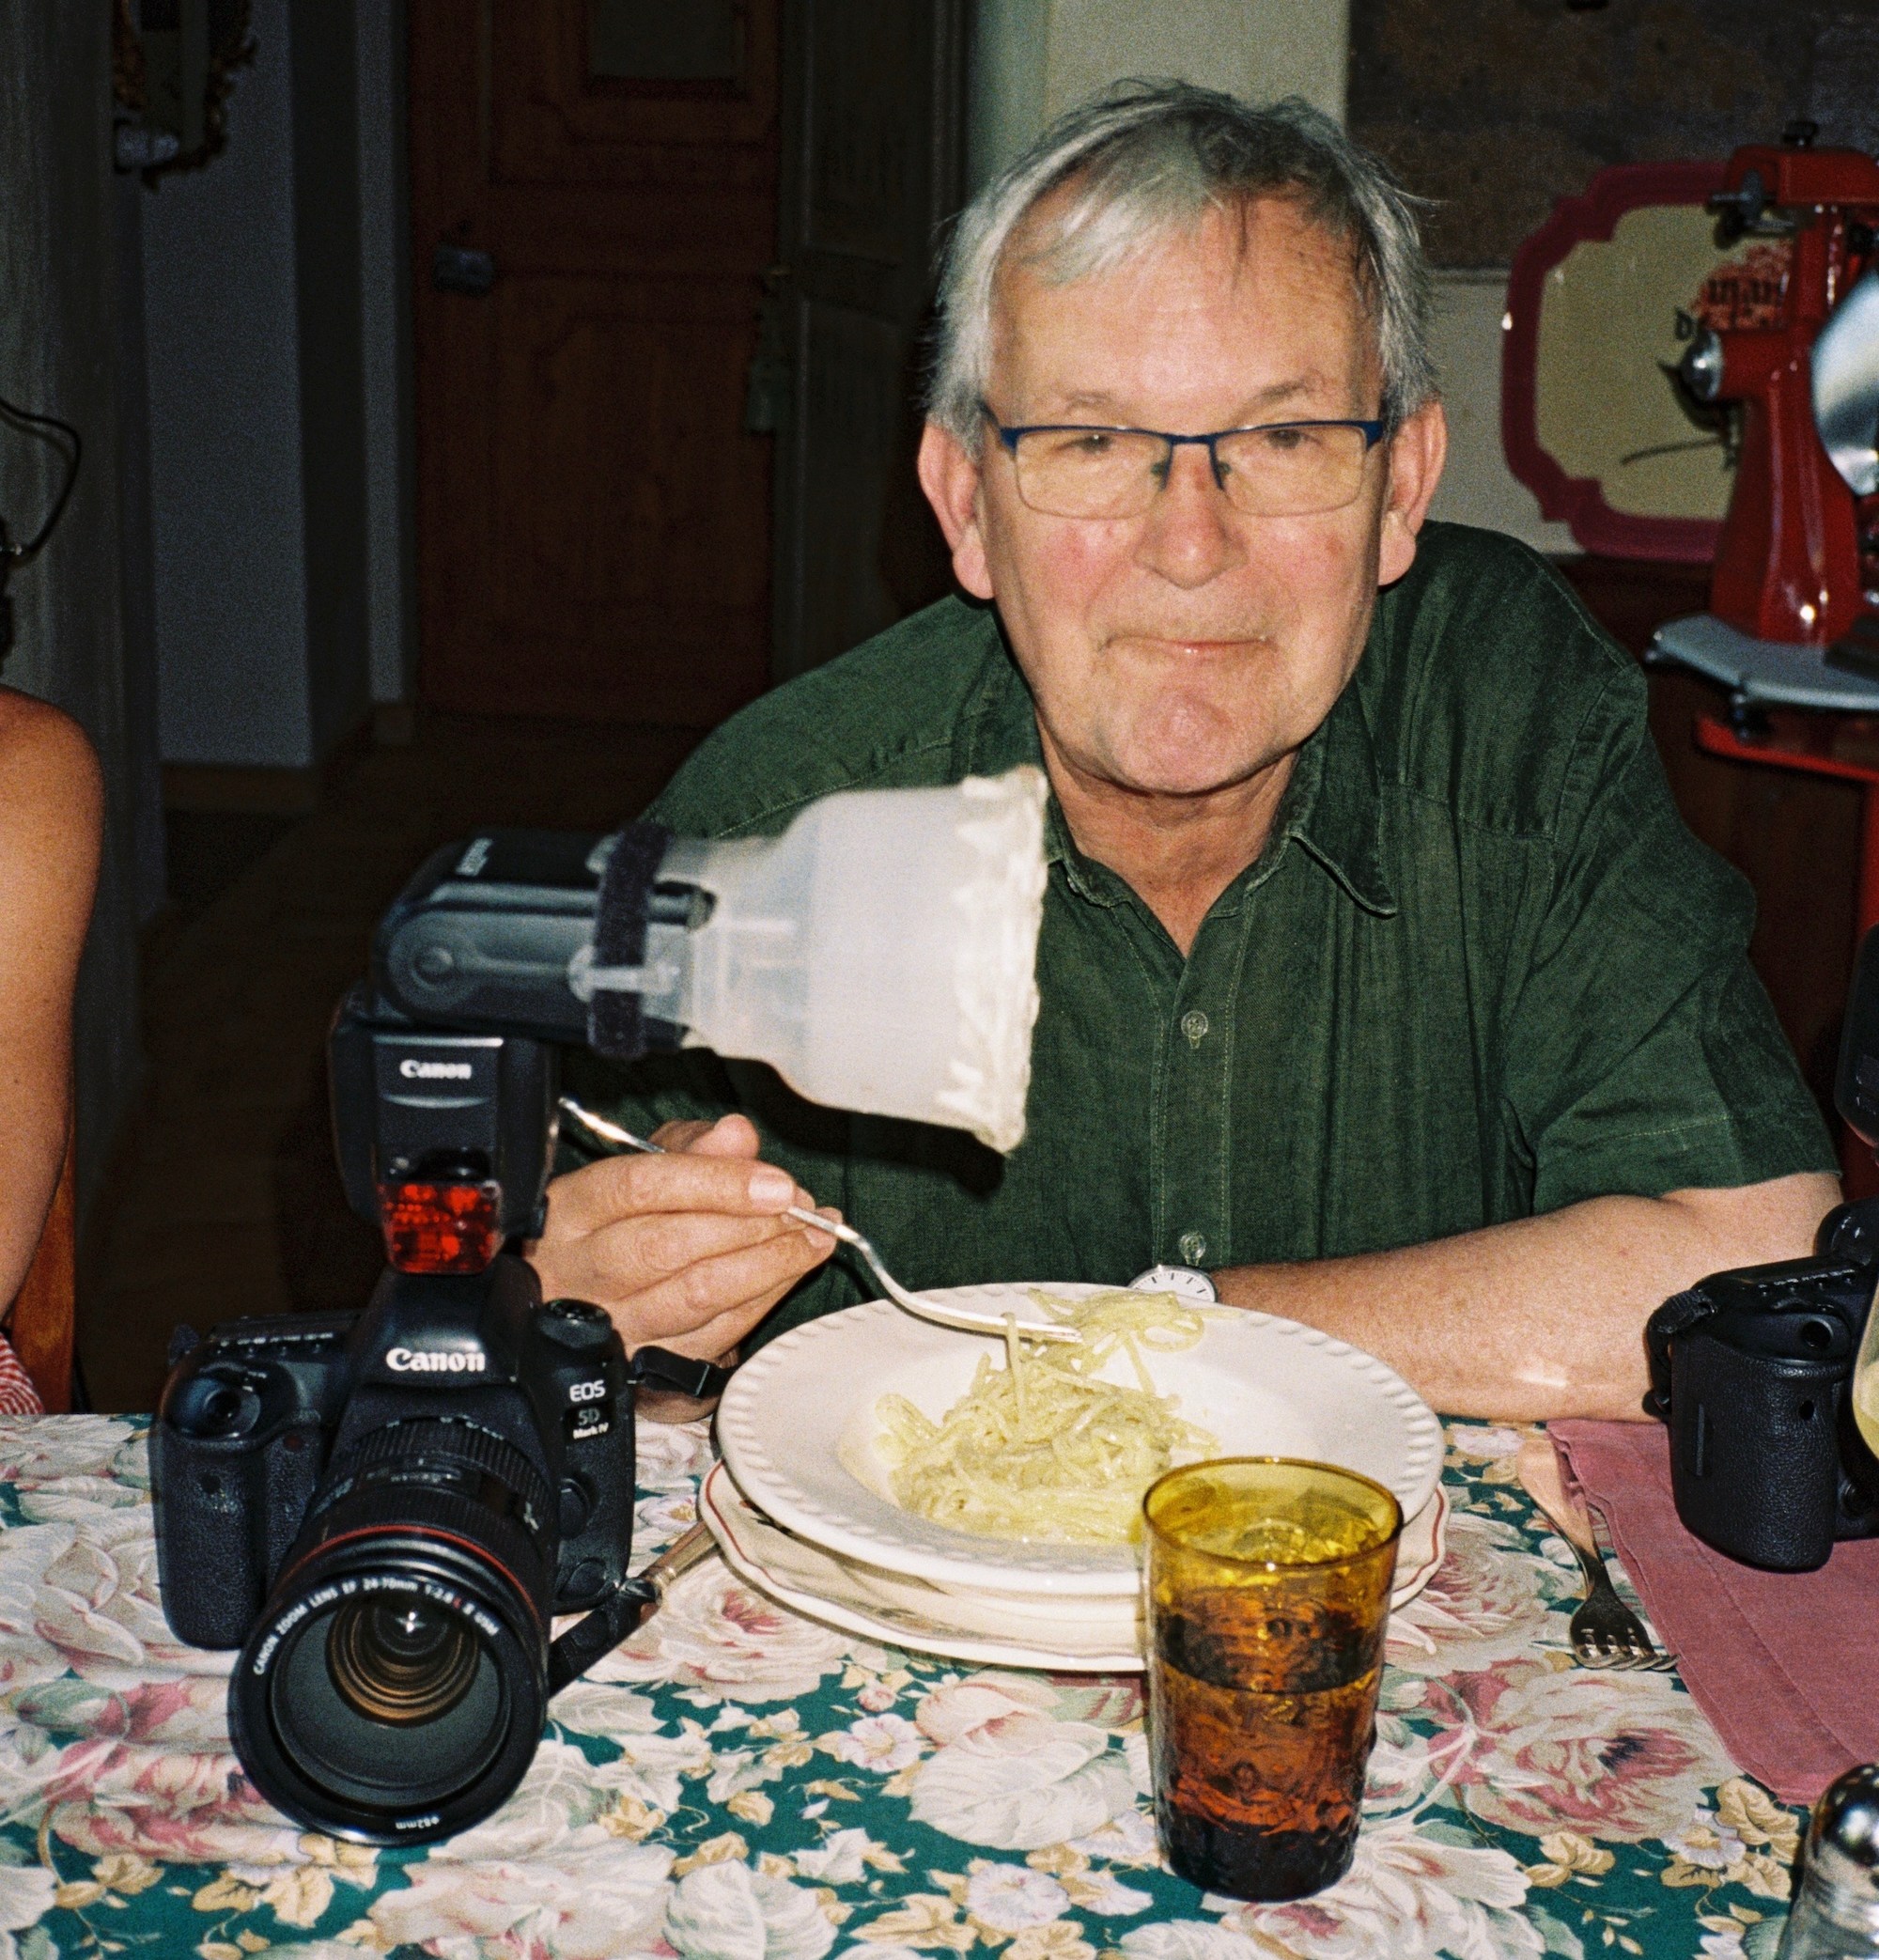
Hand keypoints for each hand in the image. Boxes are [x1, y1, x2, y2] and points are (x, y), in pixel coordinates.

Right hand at [526, 1113, 837, 1363]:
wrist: (582, 1297)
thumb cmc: (619, 1218)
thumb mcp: (645, 1165)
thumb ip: (692, 1145)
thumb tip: (737, 1134)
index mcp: (572, 1208)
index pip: (641, 1187)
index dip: (717, 1183)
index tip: (777, 1183)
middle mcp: (579, 1270)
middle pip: (667, 1246)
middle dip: (750, 1225)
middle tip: (801, 1208)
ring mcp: (609, 1324)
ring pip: (696, 1295)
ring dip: (769, 1264)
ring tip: (814, 1236)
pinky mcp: (644, 1366)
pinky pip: (716, 1333)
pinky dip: (766, 1298)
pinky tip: (795, 1269)